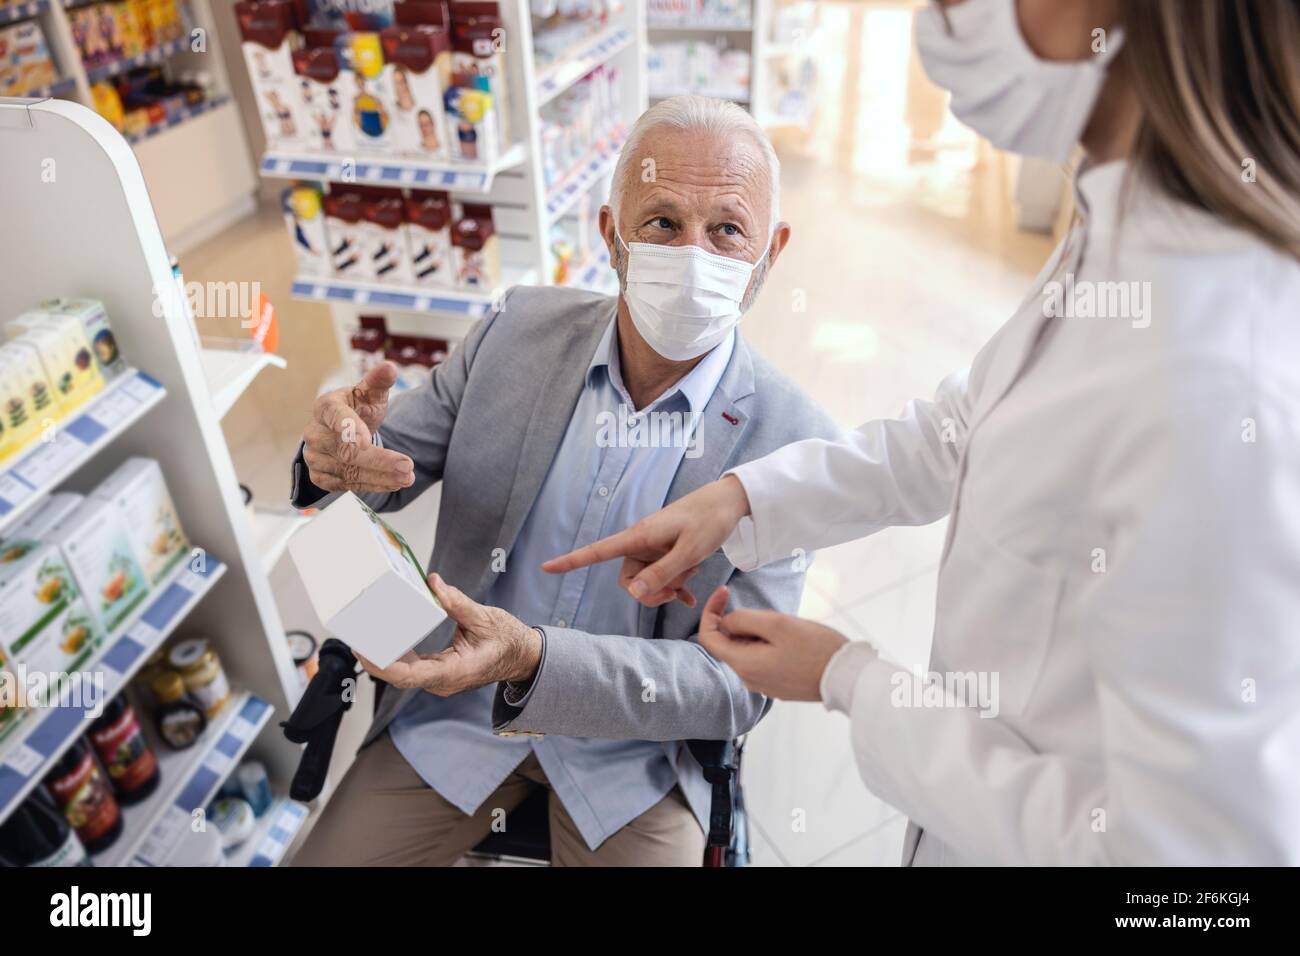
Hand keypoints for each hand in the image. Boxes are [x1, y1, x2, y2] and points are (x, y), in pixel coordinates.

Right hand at [301, 362, 415, 493]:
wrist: (342, 431)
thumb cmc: (357, 408)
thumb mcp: (369, 393)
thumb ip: (378, 381)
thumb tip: (389, 367)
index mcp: (326, 407)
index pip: (335, 417)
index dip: (350, 428)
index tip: (368, 441)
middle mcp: (314, 433)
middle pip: (345, 451)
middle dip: (379, 460)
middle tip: (408, 467)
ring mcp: (315, 457)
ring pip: (349, 471)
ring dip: (380, 476)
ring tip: (407, 477)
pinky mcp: (320, 476)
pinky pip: (347, 485)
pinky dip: (372, 485)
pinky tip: (392, 483)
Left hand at [353, 573, 542, 695]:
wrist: (523, 657)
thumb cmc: (508, 640)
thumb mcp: (485, 618)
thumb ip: (457, 602)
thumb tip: (433, 583)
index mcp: (454, 671)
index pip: (410, 676)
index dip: (383, 665)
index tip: (364, 651)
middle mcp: (443, 681)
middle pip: (400, 676)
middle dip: (374, 658)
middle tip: (354, 635)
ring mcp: (440, 679)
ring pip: (403, 674)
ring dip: (382, 657)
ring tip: (362, 634)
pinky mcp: (438, 672)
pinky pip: (411, 667)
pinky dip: (396, 655)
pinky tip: (384, 638)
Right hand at [542, 475, 750, 606]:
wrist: (729, 501)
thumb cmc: (710, 520)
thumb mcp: (689, 551)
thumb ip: (662, 573)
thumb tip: (634, 593)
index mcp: (639, 537)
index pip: (597, 551)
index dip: (571, 561)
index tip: (546, 568)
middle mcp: (641, 543)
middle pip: (627, 580)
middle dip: (648, 593)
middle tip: (675, 592)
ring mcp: (654, 548)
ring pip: (647, 581)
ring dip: (667, 587)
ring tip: (692, 574)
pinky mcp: (667, 552)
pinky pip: (661, 577)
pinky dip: (675, 588)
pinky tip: (690, 598)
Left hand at [696, 585, 848, 700]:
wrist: (847, 678)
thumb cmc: (815, 648)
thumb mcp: (777, 624)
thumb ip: (744, 620)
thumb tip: (727, 622)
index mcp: (743, 665)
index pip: (708, 637)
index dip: (711, 611)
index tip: (725, 590)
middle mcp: (749, 679)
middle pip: (729, 643)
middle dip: (742, 621)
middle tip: (771, 612)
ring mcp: (764, 684)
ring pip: (747, 650)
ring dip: (757, 632)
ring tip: (787, 627)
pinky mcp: (778, 684)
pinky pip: (762, 659)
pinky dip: (768, 644)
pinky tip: (793, 640)